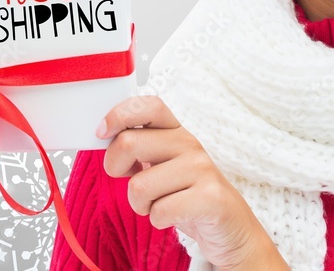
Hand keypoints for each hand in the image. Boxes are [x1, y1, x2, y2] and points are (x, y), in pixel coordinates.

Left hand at [98, 96, 288, 269]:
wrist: (231, 228)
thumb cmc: (187, 195)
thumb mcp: (162, 165)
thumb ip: (138, 147)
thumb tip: (104, 135)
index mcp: (176, 131)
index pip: (149, 105)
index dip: (119, 114)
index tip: (102, 132)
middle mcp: (190, 143)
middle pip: (129, 142)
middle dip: (115, 167)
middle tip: (129, 180)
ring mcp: (202, 169)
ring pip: (139, 185)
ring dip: (139, 203)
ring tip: (157, 204)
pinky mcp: (210, 197)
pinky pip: (160, 211)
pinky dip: (157, 220)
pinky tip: (172, 216)